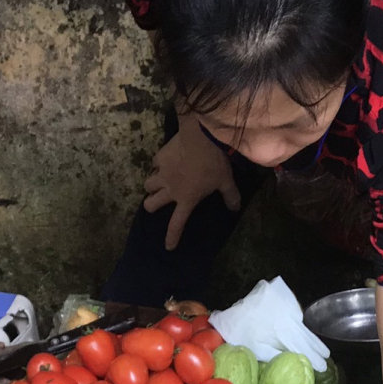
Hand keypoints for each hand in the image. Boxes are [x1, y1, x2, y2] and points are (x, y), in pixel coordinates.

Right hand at [143, 116, 240, 249]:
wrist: (201, 137)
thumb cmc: (214, 163)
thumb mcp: (226, 181)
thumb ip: (230, 196)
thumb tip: (235, 209)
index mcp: (186, 199)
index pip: (176, 223)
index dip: (172, 236)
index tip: (168, 246)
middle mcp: (170, 189)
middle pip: (151, 204)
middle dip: (151, 206)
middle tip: (155, 202)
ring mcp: (162, 173)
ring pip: (147, 185)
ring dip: (151, 186)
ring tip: (156, 183)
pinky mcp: (159, 158)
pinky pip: (153, 165)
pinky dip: (156, 166)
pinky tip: (162, 162)